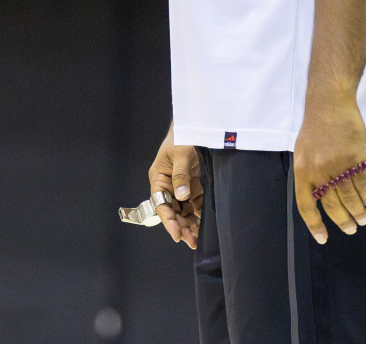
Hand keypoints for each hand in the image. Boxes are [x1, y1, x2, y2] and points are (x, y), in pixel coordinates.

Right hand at [148, 124, 202, 248]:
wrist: (196, 124)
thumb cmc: (181, 136)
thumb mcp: (180, 154)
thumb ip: (180, 174)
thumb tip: (181, 195)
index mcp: (159, 179)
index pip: (161, 205)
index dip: (168, 222)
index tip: (177, 236)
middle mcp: (169, 186)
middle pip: (173, 211)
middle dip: (181, 227)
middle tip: (191, 242)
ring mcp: (182, 186)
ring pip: (184, 211)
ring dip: (190, 224)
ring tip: (198, 240)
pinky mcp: (194, 185)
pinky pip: (195, 204)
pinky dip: (199, 215)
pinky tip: (206, 225)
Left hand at [293, 93, 365, 244]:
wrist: (329, 105)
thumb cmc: (315, 128)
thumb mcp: (303, 152)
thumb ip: (310, 174)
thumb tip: (319, 195)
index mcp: (302, 172)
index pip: (306, 205)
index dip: (314, 224)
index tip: (323, 238)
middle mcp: (318, 172)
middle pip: (331, 205)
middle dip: (343, 221)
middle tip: (351, 230)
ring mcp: (337, 165)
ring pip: (349, 196)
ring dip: (358, 211)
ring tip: (363, 220)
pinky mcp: (354, 157)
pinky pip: (362, 182)